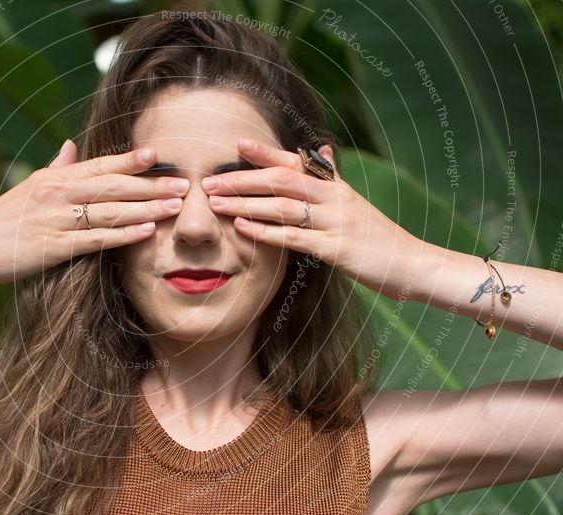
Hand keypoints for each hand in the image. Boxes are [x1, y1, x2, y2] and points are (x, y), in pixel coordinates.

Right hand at [0, 140, 188, 288]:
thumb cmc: (1, 220)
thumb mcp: (28, 187)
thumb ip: (55, 168)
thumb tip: (70, 146)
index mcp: (53, 178)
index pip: (100, 165)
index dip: (131, 160)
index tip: (159, 155)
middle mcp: (57, 194)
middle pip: (113, 186)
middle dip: (152, 184)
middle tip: (185, 183)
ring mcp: (56, 220)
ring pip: (110, 211)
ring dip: (147, 208)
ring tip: (176, 206)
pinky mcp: (55, 248)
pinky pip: (96, 239)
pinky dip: (123, 234)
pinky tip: (146, 231)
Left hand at [202, 137, 423, 299]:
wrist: (412, 264)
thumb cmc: (379, 237)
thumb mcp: (355, 202)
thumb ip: (332, 177)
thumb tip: (322, 148)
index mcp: (336, 186)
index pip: (296, 161)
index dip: (266, 153)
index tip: (237, 143)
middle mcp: (334, 197)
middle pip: (282, 179)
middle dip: (243, 179)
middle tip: (209, 180)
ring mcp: (335, 222)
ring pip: (283, 206)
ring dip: (246, 204)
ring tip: (216, 203)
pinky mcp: (335, 248)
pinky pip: (294, 237)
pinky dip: (265, 231)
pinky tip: (243, 228)